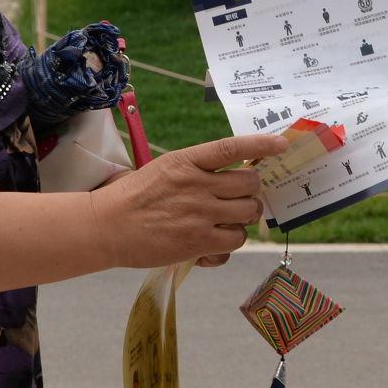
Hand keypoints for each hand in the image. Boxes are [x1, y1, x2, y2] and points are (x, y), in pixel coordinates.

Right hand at [92, 133, 282, 267]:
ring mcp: (199, 213)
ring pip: (247, 213)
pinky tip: (214, 243)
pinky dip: (230, 242)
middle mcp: (196, 184)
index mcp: (186, 161)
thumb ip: (195, 171)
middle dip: (252, 192)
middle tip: (241, 198)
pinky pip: (235, 241)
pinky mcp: (198, 241)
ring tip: (228, 221)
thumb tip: (232, 178)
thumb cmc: (133, 198)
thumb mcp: (164, 171)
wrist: (107, 227)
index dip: (260, 145)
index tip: (281, 145)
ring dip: (244, 217)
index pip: (231, 148)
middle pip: (249, 184)